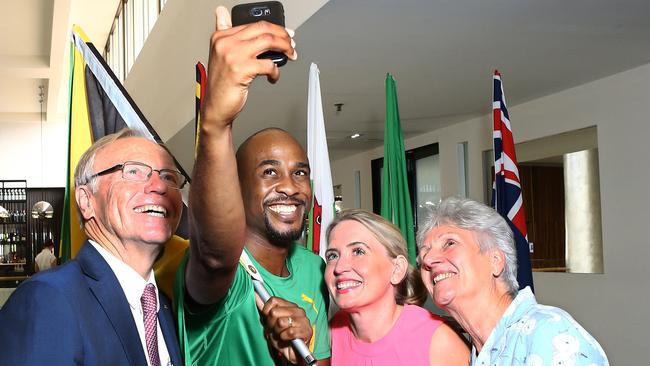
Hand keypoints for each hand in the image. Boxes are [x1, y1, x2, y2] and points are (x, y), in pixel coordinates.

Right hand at [202, 6, 296, 127]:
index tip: (285, 34)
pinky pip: (268, 64)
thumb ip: (223, 30)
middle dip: (283, 35)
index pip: (253, 24)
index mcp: (221, 36)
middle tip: (292, 44)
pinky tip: (273, 77)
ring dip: (285, 47)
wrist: (216, 106)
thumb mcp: (220, 53)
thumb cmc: (222, 83)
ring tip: (290, 55)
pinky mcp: (241, 70)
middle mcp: (225, 43)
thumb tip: (222, 11)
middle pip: (263, 28)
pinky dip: (275, 71)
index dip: (274, 28)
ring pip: (268, 41)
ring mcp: (233, 56)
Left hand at [256, 294, 312, 364]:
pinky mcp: (307, 331)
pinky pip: (289, 332)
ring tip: (281, 335)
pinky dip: (284, 338)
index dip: (266, 311)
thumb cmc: (283, 337)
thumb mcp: (271, 323)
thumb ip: (265, 310)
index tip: (267, 319)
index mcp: (290, 306)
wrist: (293, 353)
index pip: (274, 300)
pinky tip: (287, 339)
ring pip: (281, 322)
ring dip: (278, 332)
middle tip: (275, 330)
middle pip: (274, 312)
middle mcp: (298, 310)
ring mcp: (304, 320)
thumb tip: (256, 296)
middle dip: (271, 324)